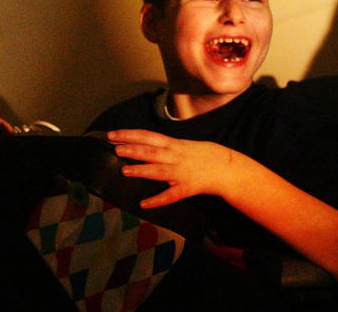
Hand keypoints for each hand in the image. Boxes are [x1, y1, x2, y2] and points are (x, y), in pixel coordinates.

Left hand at [107, 129, 242, 208]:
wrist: (224, 167)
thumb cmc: (200, 154)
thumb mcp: (180, 144)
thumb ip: (161, 146)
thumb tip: (138, 145)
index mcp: (173, 144)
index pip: (147, 136)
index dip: (129, 135)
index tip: (112, 134)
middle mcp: (175, 157)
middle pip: (151, 152)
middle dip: (133, 150)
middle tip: (115, 149)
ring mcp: (181, 173)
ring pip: (159, 171)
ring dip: (141, 170)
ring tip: (125, 171)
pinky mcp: (186, 189)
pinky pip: (170, 195)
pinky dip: (157, 199)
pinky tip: (144, 203)